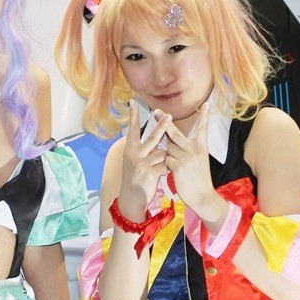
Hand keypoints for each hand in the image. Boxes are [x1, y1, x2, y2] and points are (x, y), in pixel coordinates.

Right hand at [115, 100, 171, 221]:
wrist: (131, 198)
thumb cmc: (135, 177)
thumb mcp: (133, 161)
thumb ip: (142, 149)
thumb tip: (154, 136)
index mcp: (129, 149)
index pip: (132, 129)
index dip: (133, 116)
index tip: (132, 102)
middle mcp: (134, 154)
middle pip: (152, 137)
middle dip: (162, 126)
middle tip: (169, 115)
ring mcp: (141, 163)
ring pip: (162, 153)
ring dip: (165, 159)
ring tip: (158, 167)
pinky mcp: (149, 173)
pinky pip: (165, 165)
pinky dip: (166, 170)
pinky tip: (160, 175)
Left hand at [164, 104, 226, 223]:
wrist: (203, 196)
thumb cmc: (199, 179)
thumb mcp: (198, 161)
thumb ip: (186, 150)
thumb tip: (170, 142)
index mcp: (201, 147)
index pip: (203, 128)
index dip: (204, 116)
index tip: (207, 103)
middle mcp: (194, 149)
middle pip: (175, 133)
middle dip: (164, 122)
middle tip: (156, 111)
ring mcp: (186, 157)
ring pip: (168, 149)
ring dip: (168, 155)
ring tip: (179, 166)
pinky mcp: (178, 166)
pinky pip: (166, 160)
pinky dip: (167, 165)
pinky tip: (176, 172)